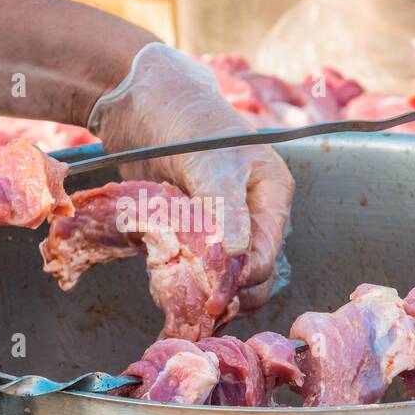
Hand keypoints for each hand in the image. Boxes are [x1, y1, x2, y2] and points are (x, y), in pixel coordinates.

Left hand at [87, 43, 293, 310]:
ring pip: (227, 274)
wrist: (143, 105)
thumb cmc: (188, 123)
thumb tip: (240, 255)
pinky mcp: (193, 229)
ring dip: (209, 290)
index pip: (267, 254)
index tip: (217, 296)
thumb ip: (227, 210)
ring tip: (189, 303)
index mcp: (271, 196)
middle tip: (204, 308)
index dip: (244, 278)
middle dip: (232, 293)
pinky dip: (187, 278)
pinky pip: (198, 264)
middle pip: (254, 273)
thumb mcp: (213, 163)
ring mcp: (223, 224)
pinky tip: (173, 285)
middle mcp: (252, 214)